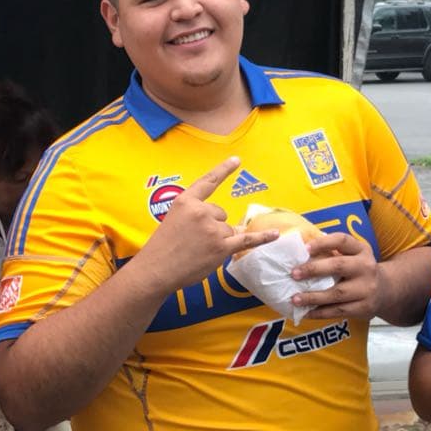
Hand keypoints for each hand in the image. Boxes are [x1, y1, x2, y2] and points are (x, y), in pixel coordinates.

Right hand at [133, 157, 278, 290]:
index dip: (223, 170)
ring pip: (228, 230)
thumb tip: (229, 226)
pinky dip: (262, 238)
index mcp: (186, 201)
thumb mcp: (174, 220)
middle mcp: (201, 211)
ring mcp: (212, 229)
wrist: (155, 270)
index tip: (237, 160)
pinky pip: (246, 240)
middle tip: (192, 243)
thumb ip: (197, 216)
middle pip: (221, 214)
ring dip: (219, 242)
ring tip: (198, 251)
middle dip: (213, 228)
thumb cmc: (162, 248)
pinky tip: (275, 234)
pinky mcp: (221, 247)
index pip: (208, 182)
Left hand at [290, 231, 380, 320]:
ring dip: (313, 297)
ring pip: (337, 293)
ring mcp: (367, 288)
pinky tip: (306, 312)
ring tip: (295, 299)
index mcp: (361, 250)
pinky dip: (320, 313)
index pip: (342, 241)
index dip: (323, 243)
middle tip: (294, 274)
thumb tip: (298, 250)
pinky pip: (339, 311)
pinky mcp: (365, 307)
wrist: (385, 290)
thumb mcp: (352, 255)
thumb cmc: (358, 270)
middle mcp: (366, 267)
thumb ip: (331, 251)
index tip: (305, 248)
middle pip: (339, 266)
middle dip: (314, 269)